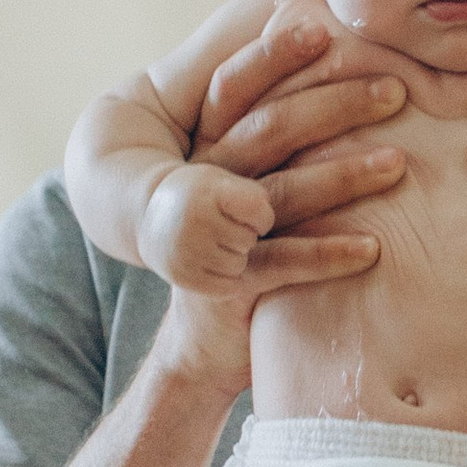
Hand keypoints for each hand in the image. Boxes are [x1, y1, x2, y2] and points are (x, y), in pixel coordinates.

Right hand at [138, 163, 275, 290]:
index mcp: (208, 190)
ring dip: (236, 257)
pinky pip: (227, 286)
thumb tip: (315, 207)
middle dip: (246, 235)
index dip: (260, 216)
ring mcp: (185, 252)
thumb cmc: (206, 195)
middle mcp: (192, 220)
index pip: (259, 212)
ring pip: (239, 265)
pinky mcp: (183, 278)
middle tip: (226, 227)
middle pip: (249, 240)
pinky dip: (226, 277)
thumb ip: (262, 192)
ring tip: (217, 242)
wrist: (152, 219)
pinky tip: (211, 261)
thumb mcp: (228, 180)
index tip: (250, 214)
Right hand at [153, 11, 406, 392]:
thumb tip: (351, 55)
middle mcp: (210, 182)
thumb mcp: (262, 175)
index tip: (326, 30)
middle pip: (270, 130)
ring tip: (400, 164)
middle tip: (398, 89)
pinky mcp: (232, 285)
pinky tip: (374, 249)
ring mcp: (218, 235)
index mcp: (213, 145)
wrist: (211, 335)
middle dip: (334, 105)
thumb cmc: (255, 237)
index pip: (236, 87)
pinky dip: (327, 255)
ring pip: (281, 194)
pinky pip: (282, 264)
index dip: (276, 56)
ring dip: (342, 176)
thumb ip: (291, 127)